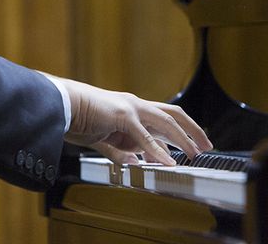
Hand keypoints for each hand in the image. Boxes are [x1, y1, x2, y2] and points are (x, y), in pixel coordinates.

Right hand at [58, 77, 212, 165]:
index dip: (182, 128)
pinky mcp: (122, 116)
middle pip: (173, 114)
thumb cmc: (78, 118)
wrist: (61, 105)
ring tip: (195, 154)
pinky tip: (167, 162)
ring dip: (183, 139)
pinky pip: (145, 137)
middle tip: (206, 145)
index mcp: (132, 108)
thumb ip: (120, 150)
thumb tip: (134, 162)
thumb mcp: (103, 138)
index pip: (164, 116)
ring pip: (166, 122)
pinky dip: (158, 150)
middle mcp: (135, 104)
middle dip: (193, 130)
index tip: (195, 142)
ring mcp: (130, 108)